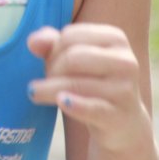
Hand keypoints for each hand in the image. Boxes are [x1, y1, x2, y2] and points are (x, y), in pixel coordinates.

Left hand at [26, 24, 153, 153]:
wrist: (123, 123)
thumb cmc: (95, 83)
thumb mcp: (76, 59)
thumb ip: (53, 44)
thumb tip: (33, 41)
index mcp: (115, 39)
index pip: (70, 36)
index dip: (52, 50)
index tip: (50, 65)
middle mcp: (125, 61)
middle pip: (72, 57)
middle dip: (51, 70)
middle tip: (44, 82)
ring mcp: (125, 89)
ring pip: (75, 83)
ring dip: (48, 89)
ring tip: (34, 93)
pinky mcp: (119, 115)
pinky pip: (91, 108)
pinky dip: (74, 104)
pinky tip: (61, 101)